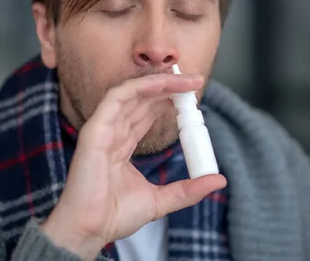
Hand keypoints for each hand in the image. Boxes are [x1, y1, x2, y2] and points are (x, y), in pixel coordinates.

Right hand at [41, 73, 226, 259]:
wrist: (91, 230)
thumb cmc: (114, 216)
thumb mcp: (161, 200)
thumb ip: (187, 189)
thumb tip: (218, 181)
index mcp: (122, 145)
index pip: (147, 113)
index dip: (169, 101)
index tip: (193, 98)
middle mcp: (113, 132)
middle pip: (143, 99)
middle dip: (170, 87)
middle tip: (196, 82)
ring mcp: (103, 129)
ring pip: (132, 93)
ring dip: (160, 82)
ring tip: (186, 81)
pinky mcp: (95, 130)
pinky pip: (116, 98)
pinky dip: (139, 87)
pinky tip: (161, 84)